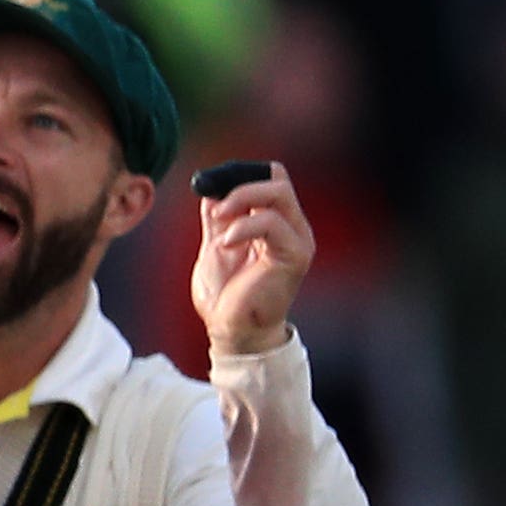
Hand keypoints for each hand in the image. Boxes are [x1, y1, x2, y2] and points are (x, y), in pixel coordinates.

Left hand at [191, 163, 315, 358]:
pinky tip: (225, 243)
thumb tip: (211, 191)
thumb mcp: (216, 247)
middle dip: (241, 185)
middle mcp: (292, 228)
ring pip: (279, 194)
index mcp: (275, 223)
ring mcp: (297, 241)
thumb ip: (218, 220)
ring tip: (217, 223)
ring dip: (241, 201)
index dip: (241, 175)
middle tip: (215, 205)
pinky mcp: (295, 256)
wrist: (231, 330)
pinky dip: (243, 226)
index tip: (208, 186)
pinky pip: (273, 224)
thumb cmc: (225, 294)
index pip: (271, 179)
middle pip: (278, 181)